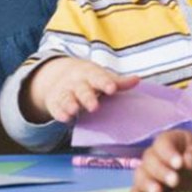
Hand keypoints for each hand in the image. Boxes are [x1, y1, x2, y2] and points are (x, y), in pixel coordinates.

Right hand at [24, 57, 138, 123]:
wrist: (59, 74)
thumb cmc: (88, 79)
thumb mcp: (101, 77)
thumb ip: (119, 82)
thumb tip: (137, 80)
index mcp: (90, 74)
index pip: (98, 77)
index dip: (105, 83)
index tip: (111, 89)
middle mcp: (77, 82)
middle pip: (82, 89)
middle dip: (87, 97)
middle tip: (94, 106)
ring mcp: (64, 91)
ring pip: (67, 97)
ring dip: (70, 103)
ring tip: (74, 110)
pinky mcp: (55, 102)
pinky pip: (56, 107)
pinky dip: (59, 112)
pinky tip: (64, 118)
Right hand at [131, 130, 191, 191]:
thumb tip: (188, 159)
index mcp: (169, 140)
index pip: (162, 143)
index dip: (168, 153)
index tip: (179, 164)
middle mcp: (155, 154)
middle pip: (149, 160)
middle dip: (160, 171)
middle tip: (175, 181)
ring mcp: (150, 171)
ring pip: (141, 175)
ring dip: (146, 184)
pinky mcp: (149, 186)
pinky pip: (138, 190)